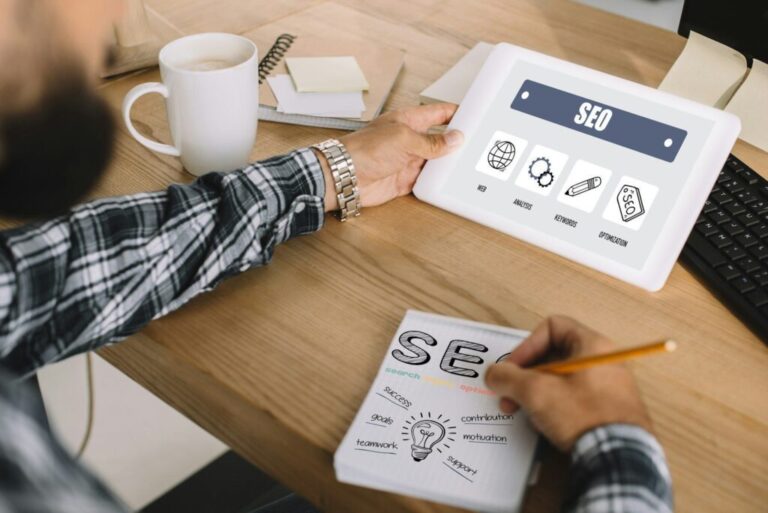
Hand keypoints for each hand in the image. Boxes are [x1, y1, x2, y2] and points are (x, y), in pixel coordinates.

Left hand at [314, 103, 463, 211]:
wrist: (345, 177)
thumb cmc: (365, 150)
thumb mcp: (405, 139)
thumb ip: (432, 142)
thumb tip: (455, 139)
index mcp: (409, 121)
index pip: (438, 113)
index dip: (456, 113)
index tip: (475, 114)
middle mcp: (410, 140)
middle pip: (440, 139)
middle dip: (457, 142)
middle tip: (480, 143)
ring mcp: (407, 161)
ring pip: (436, 162)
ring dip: (449, 165)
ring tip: (470, 164)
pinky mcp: (404, 180)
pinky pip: (426, 181)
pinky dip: (437, 183)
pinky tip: (450, 182)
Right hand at [484, 316, 652, 451]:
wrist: (619, 458)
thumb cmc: (583, 416)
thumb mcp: (535, 392)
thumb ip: (508, 377)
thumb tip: (493, 374)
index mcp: (593, 345)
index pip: (552, 327)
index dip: (527, 345)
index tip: (514, 368)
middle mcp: (605, 360)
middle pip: (554, 354)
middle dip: (526, 375)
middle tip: (510, 394)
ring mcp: (610, 386)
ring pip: (562, 378)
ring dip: (536, 392)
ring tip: (522, 412)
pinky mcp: (610, 409)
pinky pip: (575, 397)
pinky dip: (555, 405)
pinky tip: (545, 423)